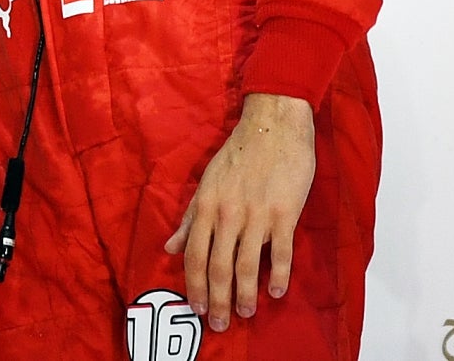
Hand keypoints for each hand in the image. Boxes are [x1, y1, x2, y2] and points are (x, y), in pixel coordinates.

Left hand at [165, 92, 316, 331]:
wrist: (272, 128)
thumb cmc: (238, 155)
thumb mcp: (206, 183)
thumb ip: (189, 218)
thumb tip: (170, 248)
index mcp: (206, 206)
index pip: (193, 255)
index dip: (193, 284)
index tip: (195, 307)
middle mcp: (227, 214)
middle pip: (217, 266)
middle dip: (217, 299)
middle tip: (219, 325)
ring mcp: (256, 216)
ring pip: (246, 265)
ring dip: (245, 295)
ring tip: (246, 314)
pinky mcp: (284, 214)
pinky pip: (280, 252)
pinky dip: (278, 275)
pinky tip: (276, 292)